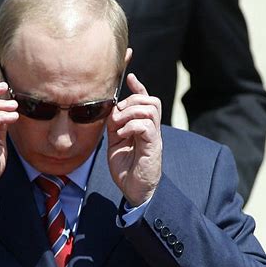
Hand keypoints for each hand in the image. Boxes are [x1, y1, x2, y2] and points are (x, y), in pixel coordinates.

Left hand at [107, 73, 161, 205]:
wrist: (134, 190)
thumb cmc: (126, 169)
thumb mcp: (115, 143)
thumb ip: (114, 126)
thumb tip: (111, 110)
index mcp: (142, 127)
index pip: (146, 100)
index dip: (139, 87)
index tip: (130, 76)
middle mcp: (151, 129)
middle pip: (151, 100)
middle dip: (132, 100)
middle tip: (118, 115)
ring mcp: (154, 137)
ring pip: (151, 109)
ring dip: (131, 112)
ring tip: (119, 125)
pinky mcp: (153, 147)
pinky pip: (147, 125)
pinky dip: (131, 126)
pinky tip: (121, 135)